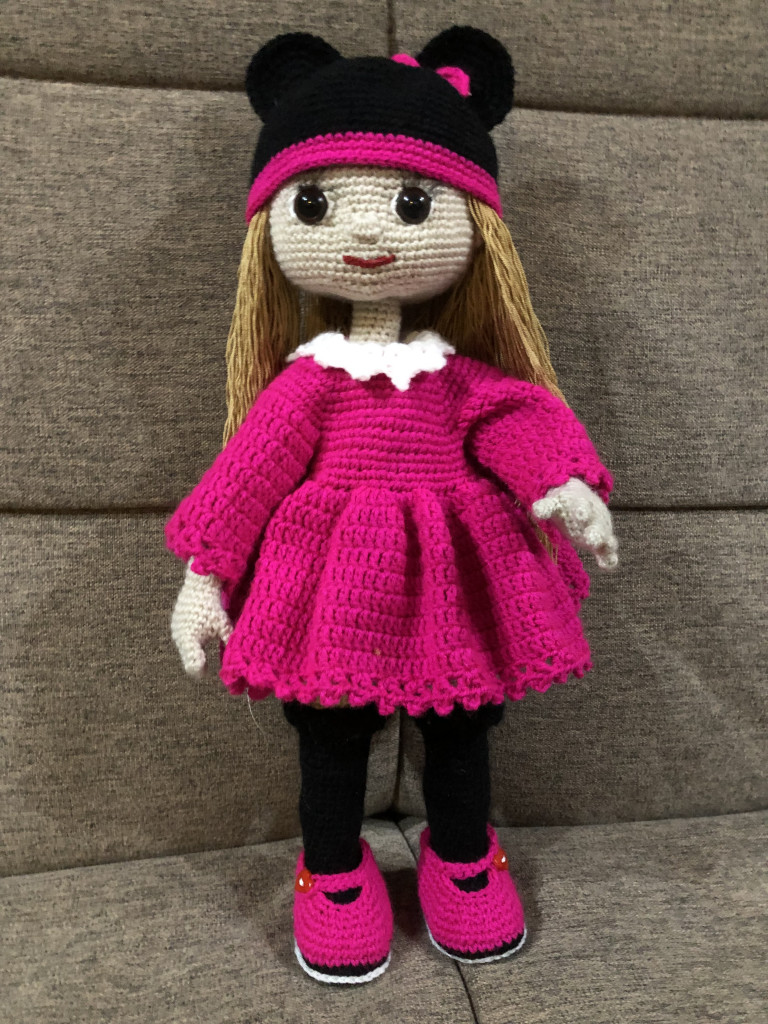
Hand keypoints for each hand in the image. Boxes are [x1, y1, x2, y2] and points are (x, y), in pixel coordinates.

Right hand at [170, 559, 232, 675]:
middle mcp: (179, 636)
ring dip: (194, 649)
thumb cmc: (212, 603)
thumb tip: (238, 656)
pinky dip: (191, 639)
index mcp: (189, 640)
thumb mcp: (222, 623)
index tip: (209, 671)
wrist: (199, 582)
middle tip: (207, 664)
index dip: (201, 670)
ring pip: (184, 647)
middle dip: (198, 661)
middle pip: (187, 657)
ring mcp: (176, 628)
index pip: (193, 667)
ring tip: (204, 649)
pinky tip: (200, 633)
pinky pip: (182, 636)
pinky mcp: (176, 621)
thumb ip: (228, 640)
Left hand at [532, 477, 618, 569]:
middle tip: (591, 539)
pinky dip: (609, 558)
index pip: (583, 505)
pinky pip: (608, 551)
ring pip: (605, 537)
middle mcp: (594, 517)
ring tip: (603, 550)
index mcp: (582, 504)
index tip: (581, 514)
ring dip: (605, 544)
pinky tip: (605, 565)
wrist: (579, 499)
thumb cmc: (564, 503)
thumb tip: (536, 510)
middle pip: (597, 524)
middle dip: (595, 532)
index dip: (582, 510)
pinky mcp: (601, 542)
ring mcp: (600, 530)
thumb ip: (546, 506)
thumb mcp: (554, 501)